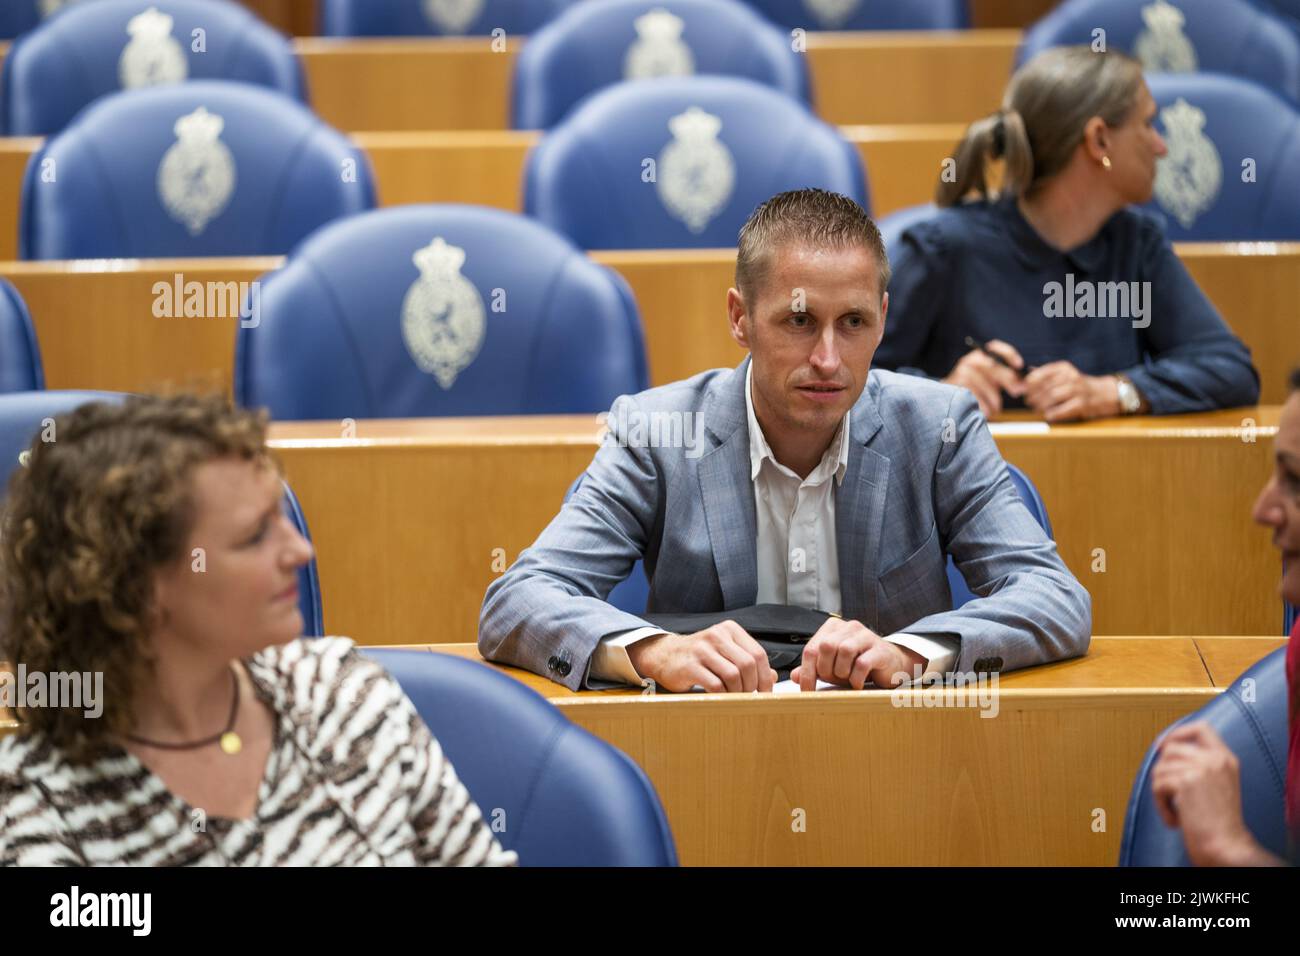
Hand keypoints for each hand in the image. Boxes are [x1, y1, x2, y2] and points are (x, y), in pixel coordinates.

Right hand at [627, 622, 776, 692]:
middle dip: (753, 686)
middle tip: (749, 697)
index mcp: (729, 629)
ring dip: (738, 692)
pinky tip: (720, 698)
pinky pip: (715, 685)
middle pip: (747, 664)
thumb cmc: (700, 656)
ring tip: (735, 698)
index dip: (765, 676)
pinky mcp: (689, 666)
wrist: (665, 655)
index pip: (757, 653)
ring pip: (733, 675)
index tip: (765, 692)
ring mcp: (702, 649)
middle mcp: (716, 635)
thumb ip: (748, 662)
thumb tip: (773, 677)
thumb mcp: (726, 652)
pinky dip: (722, 696)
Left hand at [789, 618, 925, 690]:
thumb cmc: (856, 665)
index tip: (806, 692)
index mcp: (833, 628)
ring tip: (847, 680)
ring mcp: (866, 636)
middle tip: (834, 681)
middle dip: (826, 670)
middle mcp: (849, 627)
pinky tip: (858, 684)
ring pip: (844, 651)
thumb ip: (813, 669)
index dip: (806, 673)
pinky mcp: (880, 650)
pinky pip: (862, 664)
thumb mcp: (832, 667)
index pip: (811, 648)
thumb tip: (794, 676)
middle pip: (826, 647)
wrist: (889, 665)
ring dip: (842, 672)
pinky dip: (856, 678)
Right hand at [942, 340, 1025, 418]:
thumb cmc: (976, 390)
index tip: (1020, 365)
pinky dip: (984, 407)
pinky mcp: (957, 388)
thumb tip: (1024, 385)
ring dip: (995, 400)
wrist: (949, 400)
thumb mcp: (991, 380)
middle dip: (1009, 380)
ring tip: (996, 408)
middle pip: (994, 367)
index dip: (1009, 354)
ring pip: (987, 386)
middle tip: (1018, 391)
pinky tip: (986, 411)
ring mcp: (962, 373)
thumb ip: (1006, 378)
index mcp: (979, 355)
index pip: (994, 347)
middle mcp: (969, 361)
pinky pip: (977, 398)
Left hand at [1022, 362, 1119, 421]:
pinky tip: (1047, 415)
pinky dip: (1052, 413)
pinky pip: (1062, 409)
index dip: (1030, 382)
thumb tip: (1021, 378)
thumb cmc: (1076, 385)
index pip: (1042, 373)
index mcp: (1064, 368)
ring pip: (1052, 397)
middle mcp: (1071, 376)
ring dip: (1041, 405)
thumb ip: (1044, 375)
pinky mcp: (1082, 404)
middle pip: (1046, 386)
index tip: (1023, 389)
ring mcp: (1078, 390)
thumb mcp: (1062, 374)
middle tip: (1028, 401)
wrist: (1103, 394)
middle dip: (1034, 395)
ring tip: (1035, 409)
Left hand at [1150, 721, 1263, 865]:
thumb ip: (1200, 764)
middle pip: (1171, 749)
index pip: (1201, 727)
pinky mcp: (1186, 780)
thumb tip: (1164, 748)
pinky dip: (1161, 805)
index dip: (1176, 733)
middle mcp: (1215, 759)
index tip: (1161, 746)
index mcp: (1226, 758)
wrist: (1226, 844)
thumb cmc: (1218, 822)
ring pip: (1160, 768)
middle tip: (1169, 794)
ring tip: (1176, 810)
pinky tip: (1175, 819)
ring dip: (1161, 793)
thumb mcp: (1218, 784)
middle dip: (1163, 771)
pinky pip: (1157, 786)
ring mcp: (1201, 767)